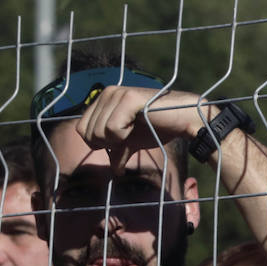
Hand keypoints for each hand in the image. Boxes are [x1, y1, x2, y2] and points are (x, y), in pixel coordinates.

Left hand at [77, 85, 212, 172]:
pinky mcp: (128, 99)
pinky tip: (139, 126)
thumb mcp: (134, 142)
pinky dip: (125, 136)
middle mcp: (107, 93)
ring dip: (118, 140)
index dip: (99, 143)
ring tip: (135, 130)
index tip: (122, 140)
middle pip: (87, 132)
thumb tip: (115, 171)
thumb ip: (119, 152)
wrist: (184, 120)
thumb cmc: (160, 128)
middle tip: (129, 136)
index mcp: (104, 100)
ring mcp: (117, 94)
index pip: (82, 129)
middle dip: (108, 143)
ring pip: (99, 132)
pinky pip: (112, 129)